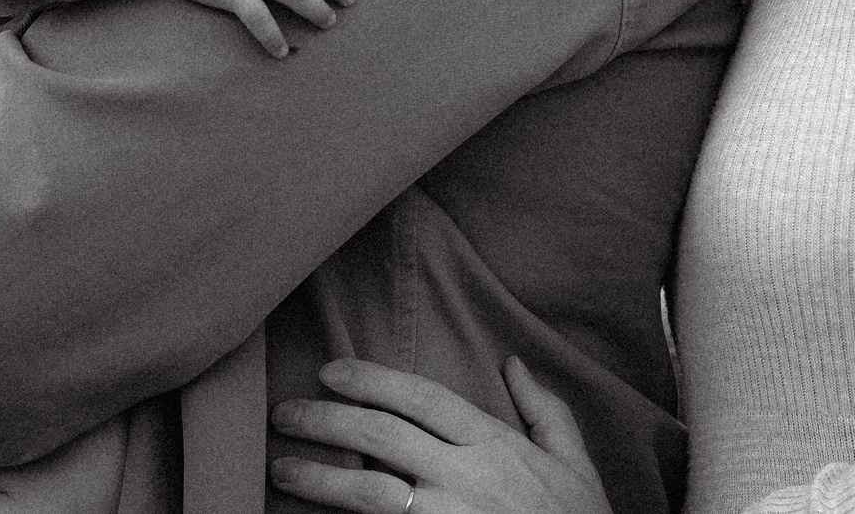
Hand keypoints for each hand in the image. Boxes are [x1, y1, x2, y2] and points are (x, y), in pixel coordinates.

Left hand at [270, 358, 609, 513]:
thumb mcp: (575, 463)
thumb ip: (545, 410)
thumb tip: (513, 362)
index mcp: (495, 446)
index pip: (422, 398)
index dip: (372, 380)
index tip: (330, 371)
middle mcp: (466, 478)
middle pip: (382, 436)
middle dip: (326, 420)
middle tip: (285, 414)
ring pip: (369, 492)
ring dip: (318, 478)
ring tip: (280, 469)